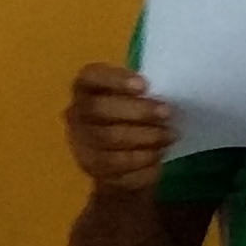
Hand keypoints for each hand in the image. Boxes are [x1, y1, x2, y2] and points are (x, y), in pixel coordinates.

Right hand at [66, 63, 177, 193]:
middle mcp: (76, 115)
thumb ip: (144, 93)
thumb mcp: (137, 99)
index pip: (90, 77)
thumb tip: (166, 93)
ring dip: (144, 136)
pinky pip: (117, 164)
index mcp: (86, 89)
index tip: (144, 85)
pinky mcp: (92, 169)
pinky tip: (158, 155)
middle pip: (98, 109)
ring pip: (108, 139)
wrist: (121, 161)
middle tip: (167, 112)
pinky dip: (142, 159)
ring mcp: (81, 144)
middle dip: (136, 110)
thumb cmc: (134, 119)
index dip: (114, 79)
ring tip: (169, 135)